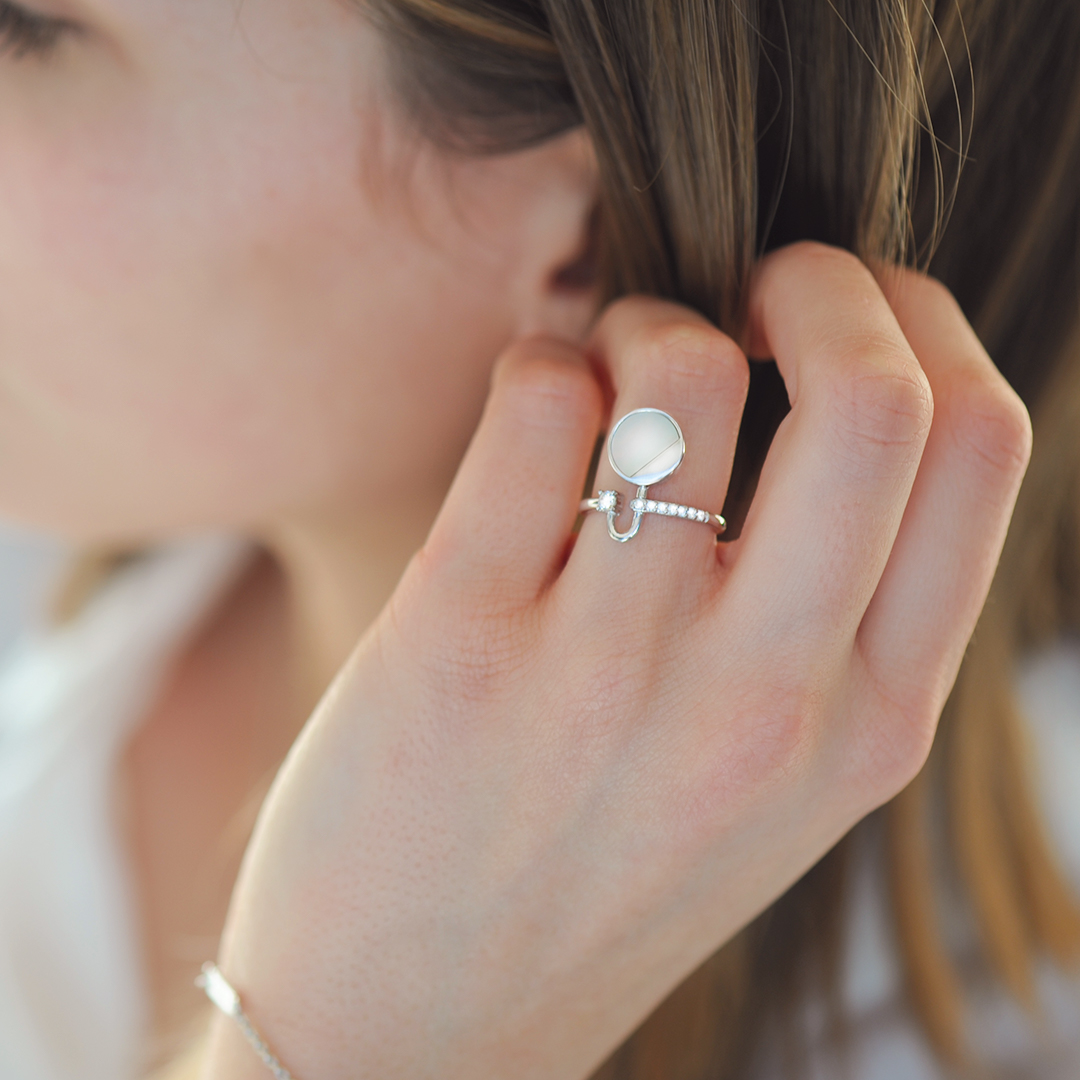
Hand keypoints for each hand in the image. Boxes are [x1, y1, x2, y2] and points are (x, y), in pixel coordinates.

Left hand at [203, 243, 1030, 1079]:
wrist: (413, 1031)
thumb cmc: (596, 878)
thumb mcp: (770, 774)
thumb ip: (828, 608)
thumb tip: (827, 388)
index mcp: (870, 722)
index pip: (982, 448)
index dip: (924, 326)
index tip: (847, 310)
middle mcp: (763, 698)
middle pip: (878, 394)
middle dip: (820, 279)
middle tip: (746, 286)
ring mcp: (612, 671)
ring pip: (686, 372)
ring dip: (649, 319)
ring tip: (609, 368)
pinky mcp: (462, 639)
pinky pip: (536, 405)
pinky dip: (540, 366)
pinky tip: (526, 419)